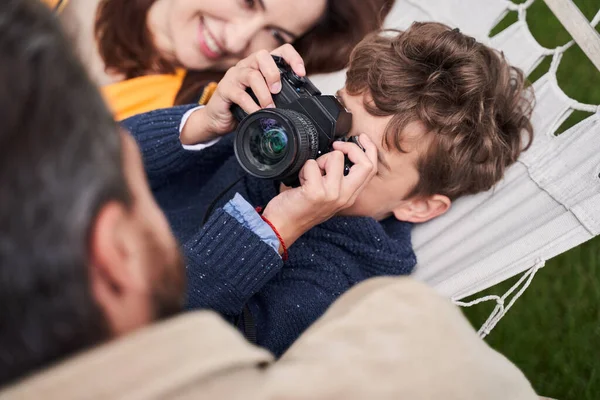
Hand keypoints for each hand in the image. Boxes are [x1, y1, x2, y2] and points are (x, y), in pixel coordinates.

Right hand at [180, 44, 305, 145]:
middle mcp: (247, 65)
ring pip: (252, 75)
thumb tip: (297, 99)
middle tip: (277, 92)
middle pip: (263, 56)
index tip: (301, 74)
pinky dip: (251, 106)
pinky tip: (256, 114)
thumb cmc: (243, 106)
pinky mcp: (224, 89)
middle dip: (274, 74)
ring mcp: (234, 75)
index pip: (280, 51)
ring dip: (264, 94)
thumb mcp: (263, 98)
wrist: (219, 119)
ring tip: (269, 107)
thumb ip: (277, 94)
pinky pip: (240, 95)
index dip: (293, 58)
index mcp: (260, 65)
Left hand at [262, 134, 378, 252]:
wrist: (282, 226)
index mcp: (350, 195)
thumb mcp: (326, 194)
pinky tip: (300, 180)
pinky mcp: (316, 193)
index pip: (371, 168)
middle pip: (365, 163)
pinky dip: (303, 168)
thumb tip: (337, 151)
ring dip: (319, 160)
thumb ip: (337, 177)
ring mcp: (332, 195)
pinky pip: (312, 164)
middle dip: (350, 147)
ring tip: (310, 173)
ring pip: (335, 157)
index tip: (361, 137)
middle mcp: (345, 196)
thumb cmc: (301, 207)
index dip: (369, 149)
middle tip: (336, 146)